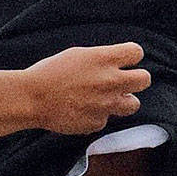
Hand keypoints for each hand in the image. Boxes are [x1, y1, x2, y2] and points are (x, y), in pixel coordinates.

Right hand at [25, 42, 149, 134]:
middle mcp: (110, 81)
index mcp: (104, 58)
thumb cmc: (50, 73)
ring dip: (124, 100)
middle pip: (144, 79)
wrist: (32, 98)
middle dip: (137, 79)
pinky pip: (106, 118)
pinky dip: (97, 115)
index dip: (130, 57)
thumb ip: (101, 59)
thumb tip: (117, 64)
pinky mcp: (97, 122)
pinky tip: (82, 110)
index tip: (124, 61)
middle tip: (124, 81)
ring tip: (108, 99)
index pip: (136, 53)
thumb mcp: (78, 55)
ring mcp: (106, 104)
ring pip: (134, 104)